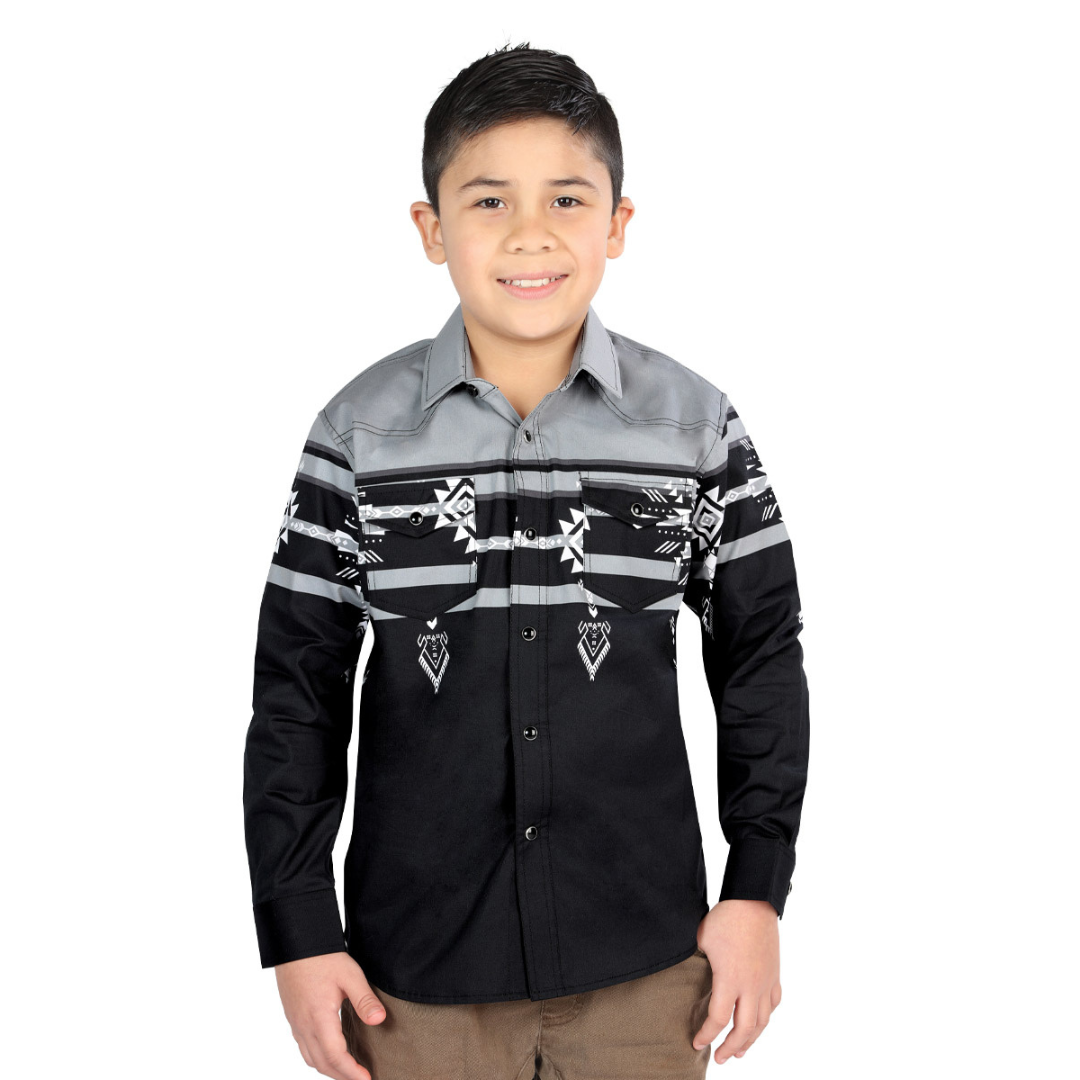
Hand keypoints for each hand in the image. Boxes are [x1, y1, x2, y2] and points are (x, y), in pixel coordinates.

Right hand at [275, 950, 385, 1079]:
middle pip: (322, 1063)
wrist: (296, 943)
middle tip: (361, 1079)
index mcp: (319, 1018)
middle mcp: (304, 1026)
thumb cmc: (323, 957)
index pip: (335, 1056)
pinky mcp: (293, 1018)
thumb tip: (379, 1020)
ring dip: (330, 1069)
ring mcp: (296, 1023)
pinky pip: (304, 1048)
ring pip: (311, 1058)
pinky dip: (319, 1058)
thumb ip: (364, 1000)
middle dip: (342, 1076)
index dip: (351, 1072)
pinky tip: (330, 1052)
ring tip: (348, 1071)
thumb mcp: (350, 975)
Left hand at [691, 899, 780, 1064]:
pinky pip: (772, 1004)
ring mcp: (766, 981)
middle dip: (730, 1047)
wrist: (753, 901)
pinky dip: (765, 1019)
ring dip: (751, 1039)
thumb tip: (686, 975)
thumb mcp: (702, 941)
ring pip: (762, 1021)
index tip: (696, 1042)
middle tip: (720, 1058)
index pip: (718, 1019)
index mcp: (729, 979)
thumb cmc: (724, 919)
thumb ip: (697, 964)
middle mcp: (751, 986)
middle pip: (744, 1029)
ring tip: (741, 1051)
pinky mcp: (774, 974)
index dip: (706, 1034)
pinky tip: (759, 1024)